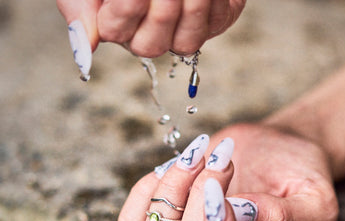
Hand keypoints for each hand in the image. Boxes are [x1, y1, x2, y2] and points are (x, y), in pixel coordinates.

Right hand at [57, 0, 246, 56]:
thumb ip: (80, 7)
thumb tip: (87, 46)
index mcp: (120, 24)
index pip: (116, 30)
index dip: (126, 8)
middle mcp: (152, 36)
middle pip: (152, 45)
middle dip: (160, 11)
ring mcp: (185, 31)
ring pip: (187, 42)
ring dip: (189, 6)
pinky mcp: (217, 19)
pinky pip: (217, 19)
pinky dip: (212, 0)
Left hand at [118, 123, 338, 220]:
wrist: (276, 154)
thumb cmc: (300, 177)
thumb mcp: (314, 199)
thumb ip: (286, 217)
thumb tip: (239, 214)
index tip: (223, 189)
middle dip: (200, 194)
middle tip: (224, 159)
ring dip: (174, 187)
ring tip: (201, 156)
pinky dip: (147, 191)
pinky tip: (178, 168)